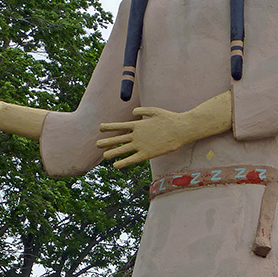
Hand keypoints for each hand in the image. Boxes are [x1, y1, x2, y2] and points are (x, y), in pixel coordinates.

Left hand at [96, 92, 231, 168]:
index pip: (120, 126)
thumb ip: (142, 111)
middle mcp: (137, 135)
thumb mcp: (154, 111)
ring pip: (123, 149)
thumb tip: (132, 112)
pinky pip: (132, 159)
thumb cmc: (169, 119)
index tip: (100, 128)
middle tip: (96, 143)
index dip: (109, 127)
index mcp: (138, 124)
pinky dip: (123, 162)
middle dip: (107, 140)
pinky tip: (115, 165)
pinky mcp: (147, 154)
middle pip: (118, 138)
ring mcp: (141, 145)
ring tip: (103, 155)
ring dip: (112, 152)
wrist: (180, 129)